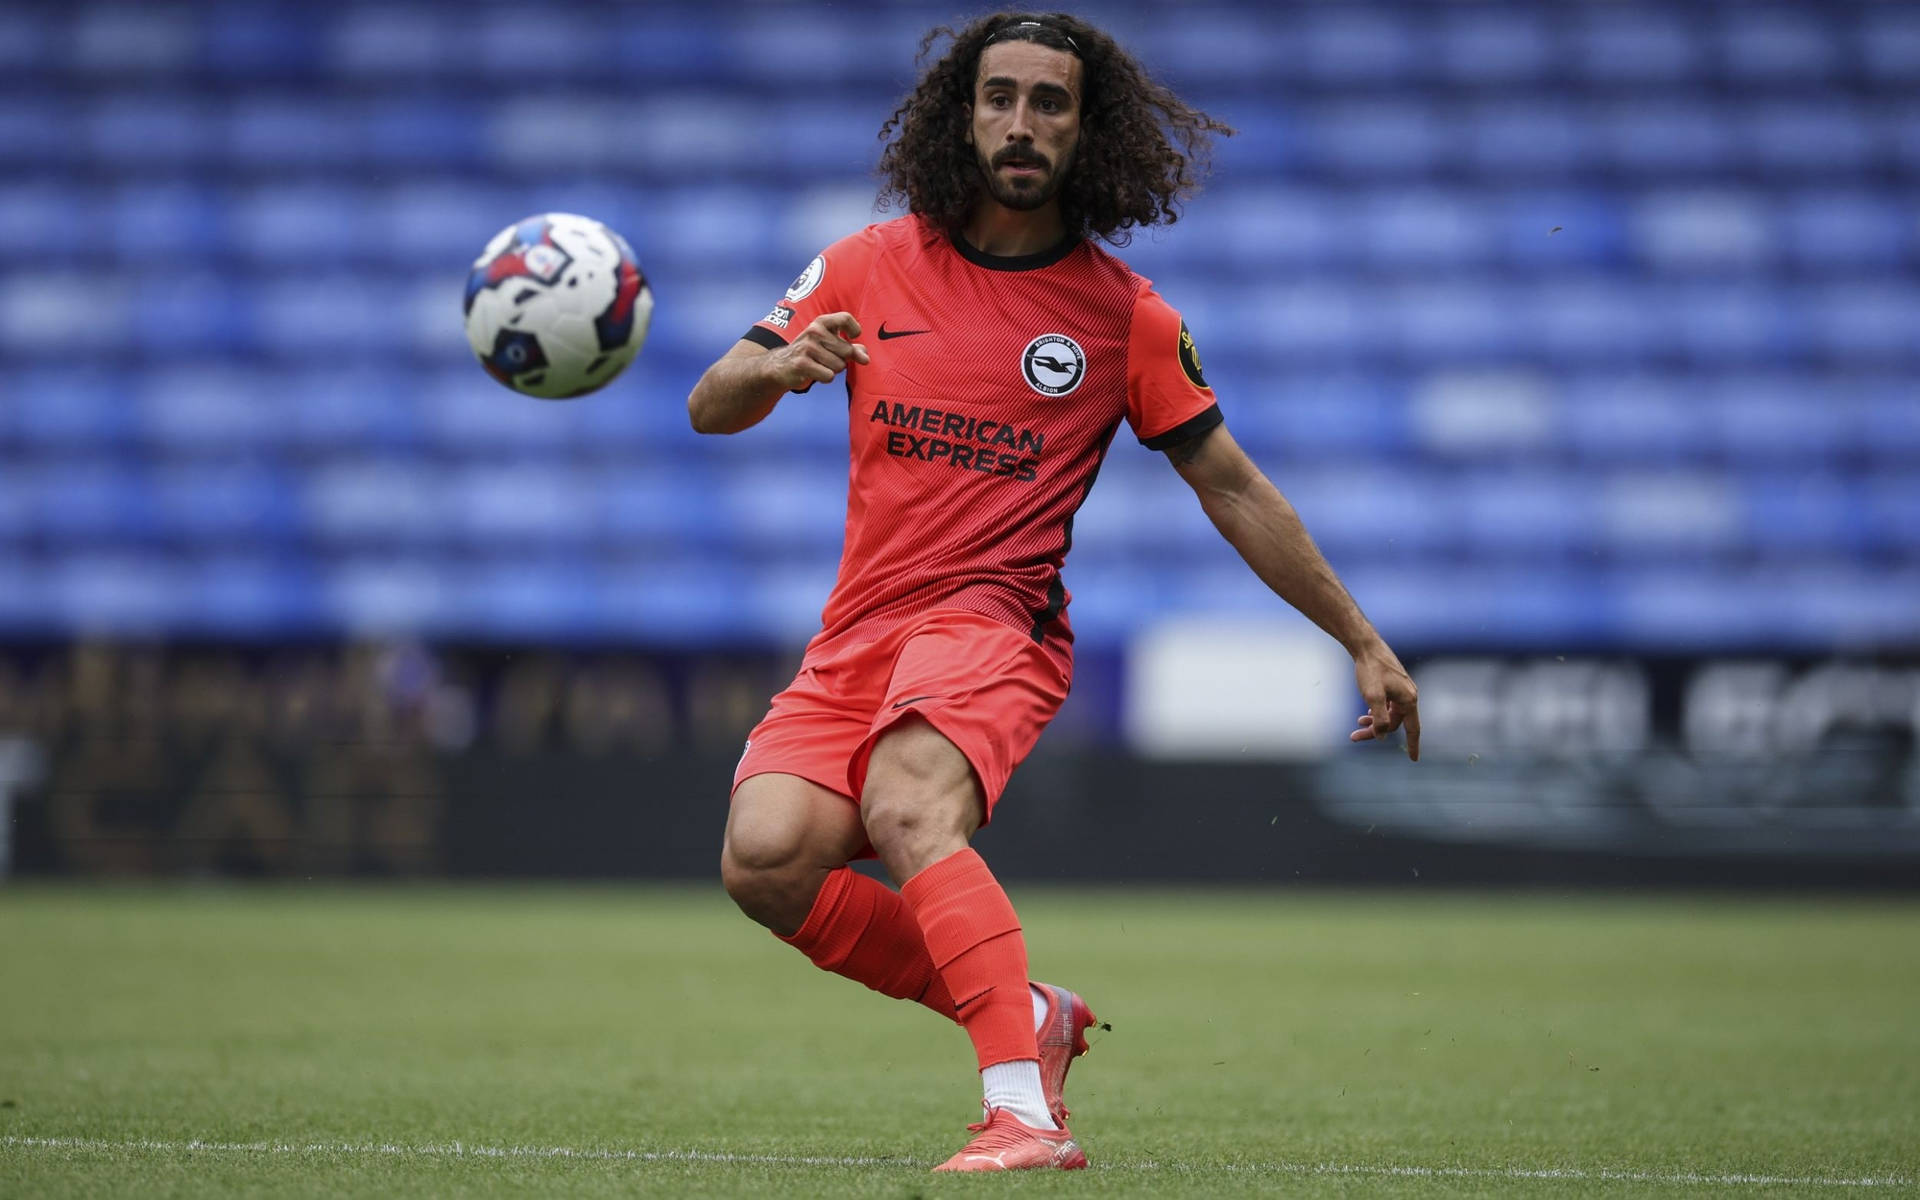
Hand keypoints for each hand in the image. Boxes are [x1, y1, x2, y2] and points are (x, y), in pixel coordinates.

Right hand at [764, 312, 868, 390]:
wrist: (781, 366)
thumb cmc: (811, 353)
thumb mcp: (829, 344)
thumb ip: (851, 348)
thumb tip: (865, 357)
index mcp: (821, 322)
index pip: (845, 318)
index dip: (854, 330)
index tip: (852, 338)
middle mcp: (814, 331)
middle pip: (847, 350)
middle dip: (843, 360)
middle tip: (828, 358)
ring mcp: (807, 347)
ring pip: (839, 365)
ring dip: (834, 370)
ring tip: (820, 365)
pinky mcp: (802, 364)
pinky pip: (829, 376)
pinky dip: (825, 378)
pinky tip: (815, 372)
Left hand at [1349, 641, 1419, 760]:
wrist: (1366, 646)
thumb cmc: (1370, 670)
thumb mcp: (1373, 696)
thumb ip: (1379, 719)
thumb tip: (1381, 736)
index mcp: (1409, 699)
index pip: (1413, 729)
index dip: (1413, 745)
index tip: (1414, 760)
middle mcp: (1409, 695)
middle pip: (1394, 722)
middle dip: (1376, 731)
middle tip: (1354, 737)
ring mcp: (1401, 689)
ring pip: (1389, 713)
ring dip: (1375, 721)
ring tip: (1358, 723)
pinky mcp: (1393, 684)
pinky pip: (1388, 704)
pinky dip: (1377, 711)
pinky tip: (1367, 712)